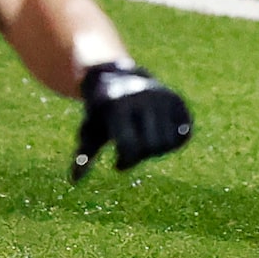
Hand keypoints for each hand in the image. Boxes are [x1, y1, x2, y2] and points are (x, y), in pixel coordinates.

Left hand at [72, 61, 192, 179]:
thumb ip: (84, 154)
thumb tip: (74, 179)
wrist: (119, 77)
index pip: (130, 147)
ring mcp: (163, 96)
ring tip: (144, 140)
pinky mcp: (177, 100)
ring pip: (168, 143)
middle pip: (151, 147)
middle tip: (132, 150)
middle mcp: (143, 97)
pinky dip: (172, 142)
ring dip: (156, 150)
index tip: (118, 165)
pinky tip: (159, 135)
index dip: (124, 162)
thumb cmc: (101, 113)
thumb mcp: (90, 130)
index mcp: (119, 105)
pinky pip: (184, 135)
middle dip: (141, 156)